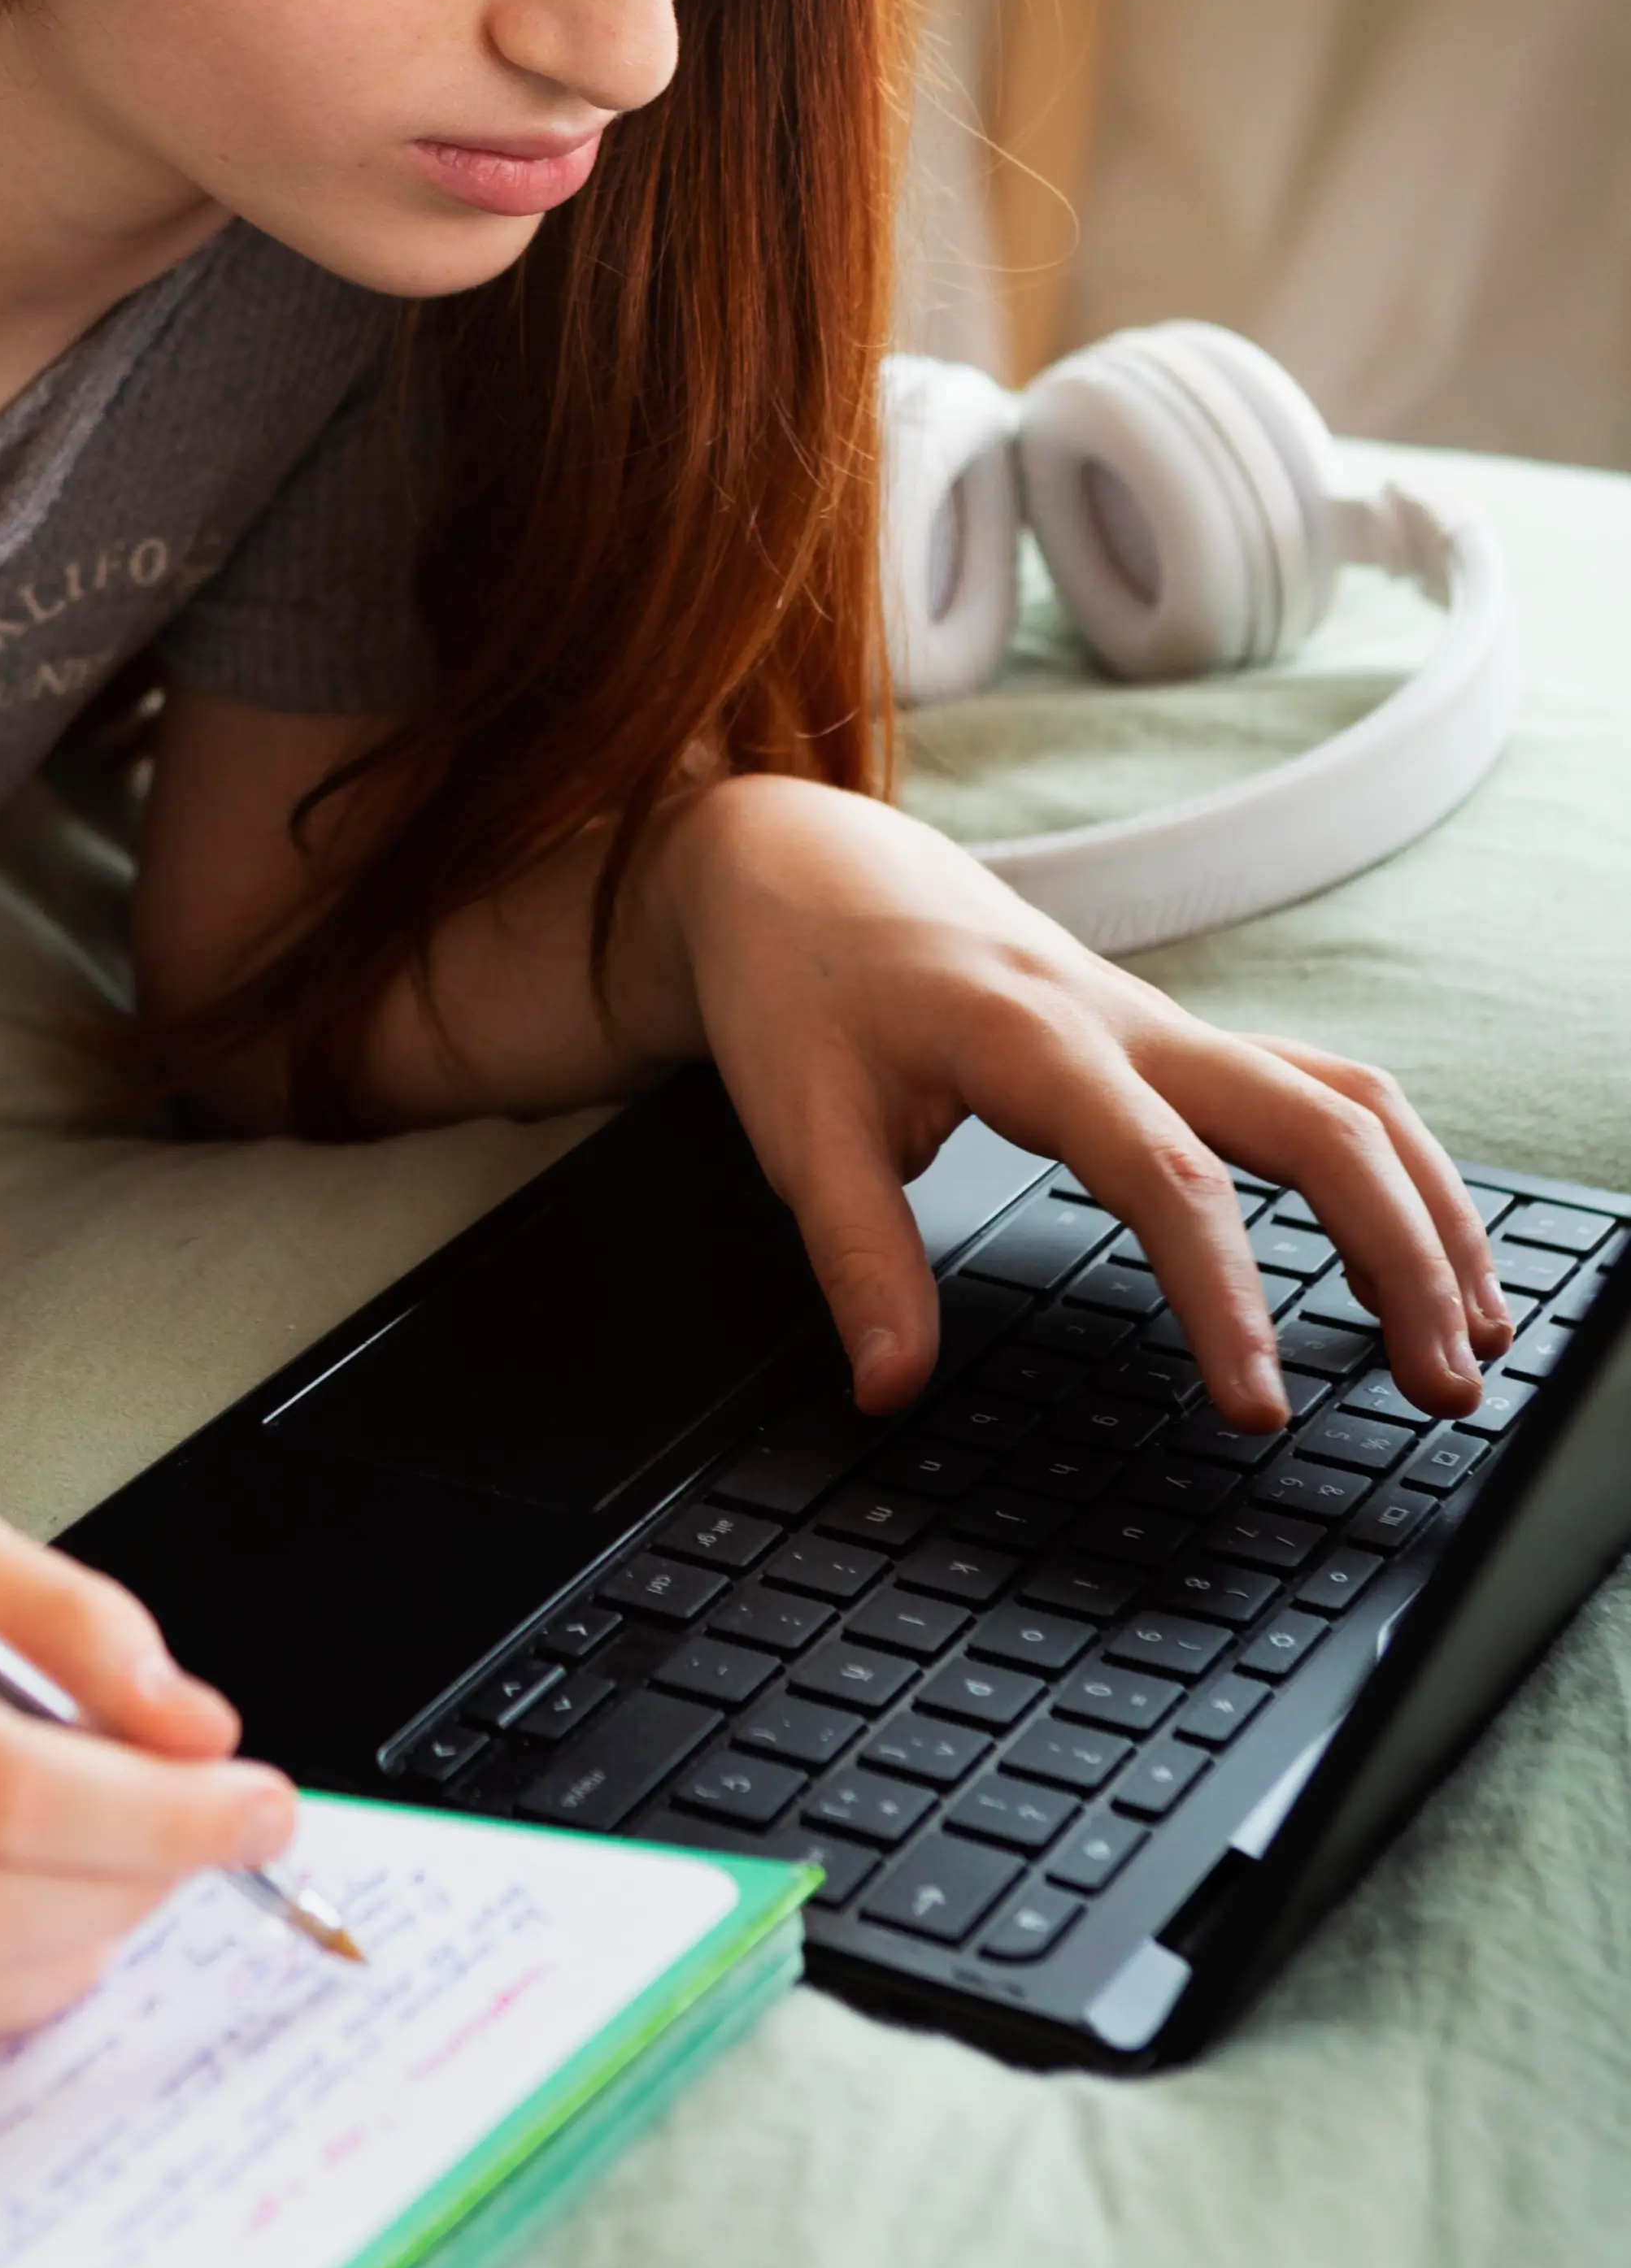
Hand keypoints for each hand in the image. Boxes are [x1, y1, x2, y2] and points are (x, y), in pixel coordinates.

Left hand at [646, 774, 1510, 1431]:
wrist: (805, 862)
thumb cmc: (802, 984)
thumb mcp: (797, 1120)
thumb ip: (853, 1254)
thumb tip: (889, 1385)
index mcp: (1033, 1036)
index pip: (1163, 1172)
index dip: (1222, 1292)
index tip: (1261, 1405)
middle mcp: (1127, 1021)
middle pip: (1313, 1118)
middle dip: (1398, 1248)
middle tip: (1440, 1382)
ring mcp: (1165, 1027)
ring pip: (1343, 1095)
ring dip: (1424, 1206)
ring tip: (1471, 1335)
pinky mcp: (1175, 1042)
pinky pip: (1317, 1090)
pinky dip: (1390, 1167)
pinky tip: (1420, 1255)